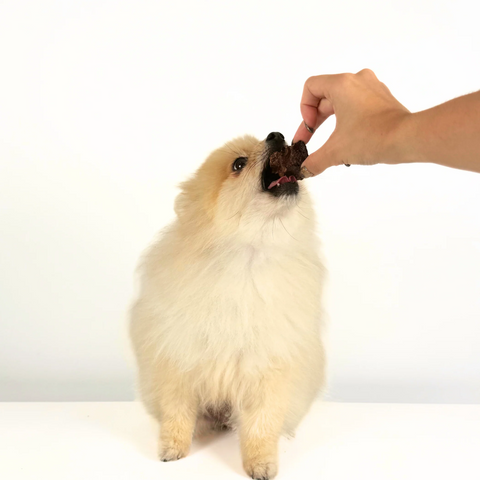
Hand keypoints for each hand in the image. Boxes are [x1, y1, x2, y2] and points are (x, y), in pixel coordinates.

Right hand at [293, 69, 410, 175]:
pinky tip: (349, 138)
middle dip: (315, 121)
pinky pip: (358, 105)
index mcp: (342, 85)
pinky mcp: (383, 99)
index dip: (304, 110)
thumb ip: (314, 161)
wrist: (407, 138)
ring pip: (342, 101)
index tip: (310, 130)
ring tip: (331, 141)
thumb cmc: (373, 137)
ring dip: (331, 120)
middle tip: (309, 142)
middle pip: (325, 96)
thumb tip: (304, 171)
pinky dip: (349, 119)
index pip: (311, 87)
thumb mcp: (336, 152)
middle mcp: (357, 80)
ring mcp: (373, 88)